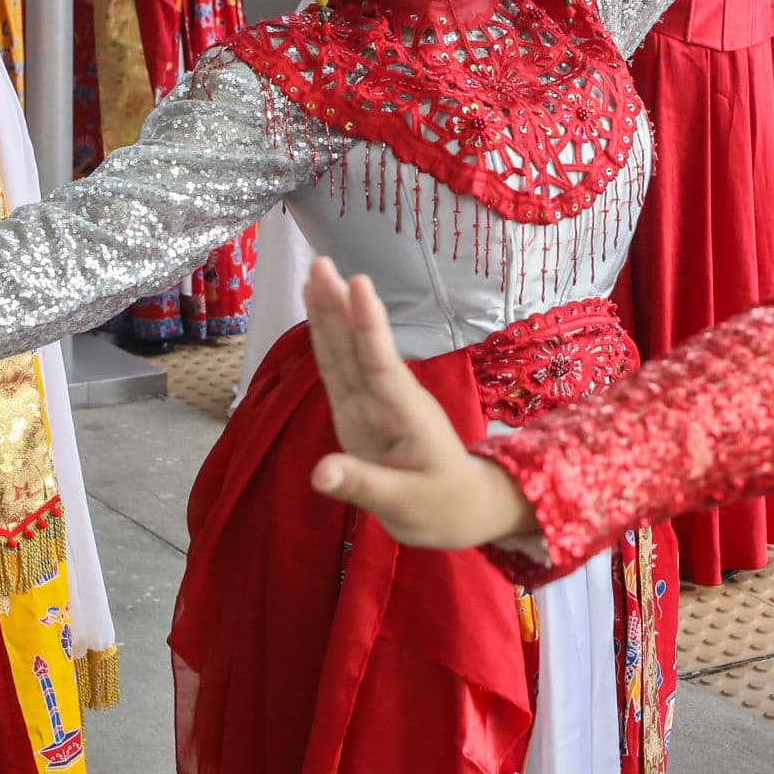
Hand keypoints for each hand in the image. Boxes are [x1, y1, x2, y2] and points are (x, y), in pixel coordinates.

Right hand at [303, 260, 537, 547]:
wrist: (458, 510)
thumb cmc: (439, 507)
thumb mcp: (406, 505)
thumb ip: (364, 485)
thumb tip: (319, 474)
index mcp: (404, 414)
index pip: (380, 363)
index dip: (368, 325)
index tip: (358, 283)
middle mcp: (386, 399)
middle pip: (358, 347)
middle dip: (338, 306)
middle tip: (321, 263)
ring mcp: (371, 404)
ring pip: (345, 353)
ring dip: (329, 316)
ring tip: (315, 275)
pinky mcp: (357, 413)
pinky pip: (338, 372)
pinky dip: (325, 344)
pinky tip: (317, 316)